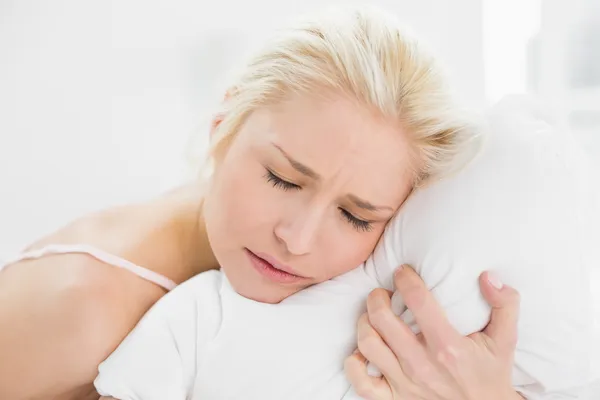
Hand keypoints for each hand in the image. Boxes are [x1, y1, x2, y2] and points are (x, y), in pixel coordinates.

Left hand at [345, 266, 522, 399]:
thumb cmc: (490, 375)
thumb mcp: (505, 340)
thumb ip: (504, 305)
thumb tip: (488, 276)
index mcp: (448, 346)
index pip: (418, 301)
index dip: (405, 279)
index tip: (402, 272)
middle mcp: (422, 364)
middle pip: (382, 319)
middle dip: (377, 297)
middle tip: (383, 292)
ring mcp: (405, 384)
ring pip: (368, 344)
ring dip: (365, 323)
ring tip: (372, 316)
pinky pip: (362, 383)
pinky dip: (354, 364)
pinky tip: (362, 351)